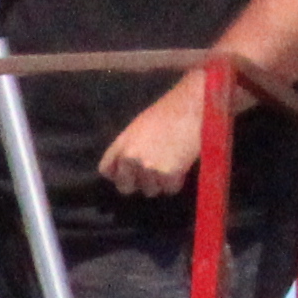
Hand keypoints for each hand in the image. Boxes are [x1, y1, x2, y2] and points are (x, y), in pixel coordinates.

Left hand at [101, 75, 212, 192]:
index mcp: (121, 144)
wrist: (191, 107)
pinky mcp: (168, 174)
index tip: (128, 173)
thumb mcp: (137, 128)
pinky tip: (182, 164)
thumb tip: (121, 168)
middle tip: (153, 172)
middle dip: (138, 183)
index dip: (118, 174)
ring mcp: (148, 168)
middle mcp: (130, 159)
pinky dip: (177, 181)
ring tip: (171, 162)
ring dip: (160, 182)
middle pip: (125, 187)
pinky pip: (170, 189)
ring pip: (150, 190)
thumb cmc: (167, 113)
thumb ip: (127, 147)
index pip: (106, 171)